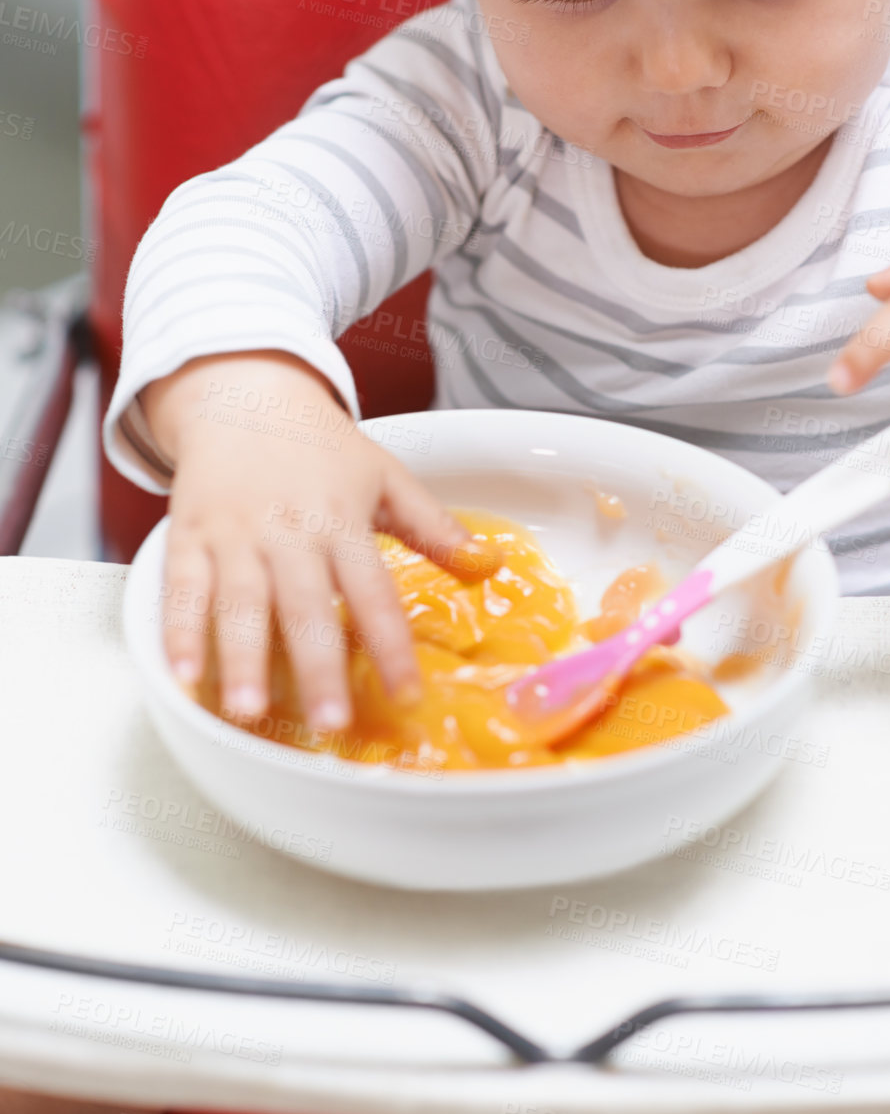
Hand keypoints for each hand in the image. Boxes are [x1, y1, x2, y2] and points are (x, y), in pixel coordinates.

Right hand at [141, 351, 496, 731]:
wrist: (242, 392)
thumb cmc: (317, 443)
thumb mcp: (384, 475)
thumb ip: (432, 526)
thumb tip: (488, 564)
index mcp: (342, 521)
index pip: (374, 592)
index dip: (391, 646)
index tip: (407, 695)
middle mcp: (289, 532)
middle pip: (305, 606)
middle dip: (316, 667)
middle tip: (328, 721)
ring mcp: (235, 535)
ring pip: (238, 604)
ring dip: (242, 659)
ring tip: (247, 711)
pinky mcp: (189, 536)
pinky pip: (180, 590)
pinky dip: (177, 634)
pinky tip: (182, 677)